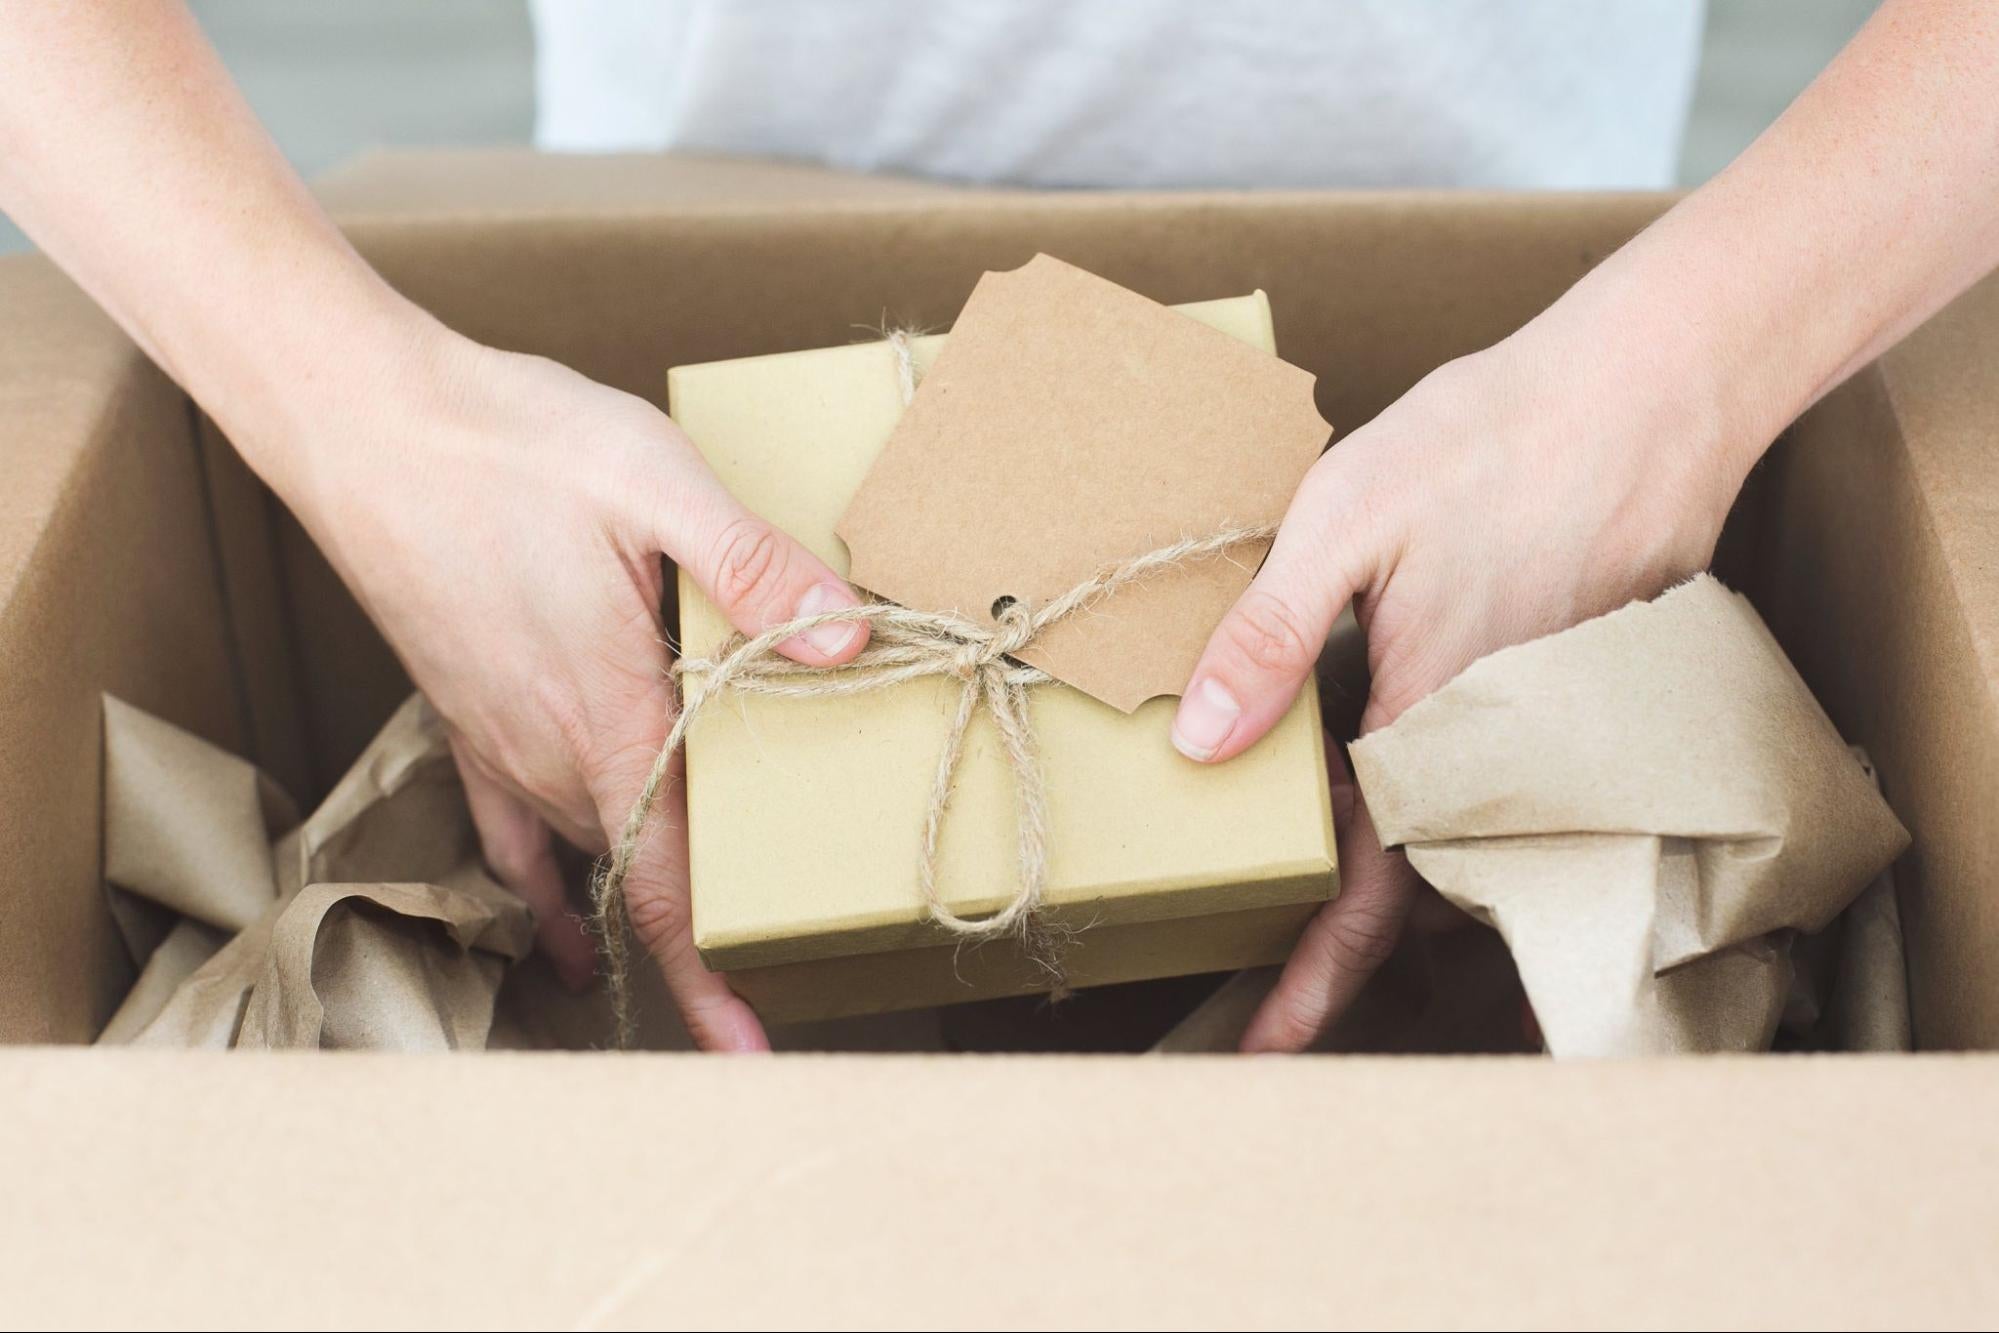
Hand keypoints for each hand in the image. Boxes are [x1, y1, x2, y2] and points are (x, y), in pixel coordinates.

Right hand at [264, 314, 867, 1049]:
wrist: (363, 420)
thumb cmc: (507, 444)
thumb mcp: (653, 481)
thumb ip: (752, 569)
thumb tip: (847, 642)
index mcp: (607, 713)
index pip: (664, 882)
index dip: (709, 975)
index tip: (745, 1049)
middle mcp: (548, 750)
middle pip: (640, 872)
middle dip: (706, 928)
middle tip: (781, 961)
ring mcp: (500, 737)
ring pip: (588, 845)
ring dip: (643, 893)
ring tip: (708, 933)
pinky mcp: (467, 712)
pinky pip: (507, 830)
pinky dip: (540, 886)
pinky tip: (557, 928)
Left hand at [1172, 326, 1751, 1051]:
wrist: (1652, 387)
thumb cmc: (1493, 442)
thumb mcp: (1343, 522)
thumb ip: (1268, 637)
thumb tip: (1201, 743)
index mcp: (1429, 725)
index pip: (1370, 894)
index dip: (1314, 975)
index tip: (1271, 1043)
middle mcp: (1497, 748)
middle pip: (1419, 878)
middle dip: (1350, 931)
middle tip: (1279, 965)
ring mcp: (1545, 721)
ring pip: (1462, 830)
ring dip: (1401, 857)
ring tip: (1328, 868)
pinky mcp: (1571, 685)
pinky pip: (1500, 772)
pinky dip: (1444, 788)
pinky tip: (1398, 753)